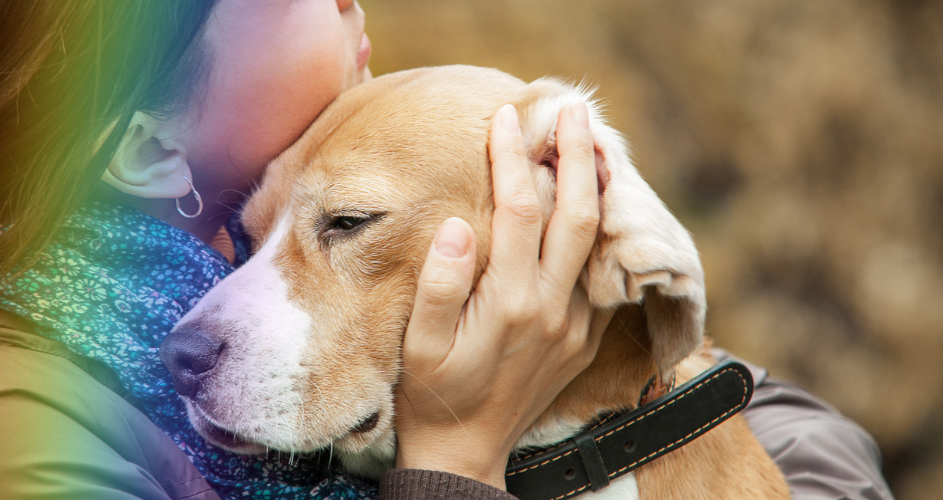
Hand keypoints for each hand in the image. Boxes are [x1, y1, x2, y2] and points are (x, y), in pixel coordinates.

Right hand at [394, 103, 607, 488]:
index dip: (513, 158)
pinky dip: (602, 231)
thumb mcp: (419, 345)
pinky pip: (602, 273)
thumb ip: (439, 285)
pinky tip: (595, 205)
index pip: (520, 210)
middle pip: (578, 214)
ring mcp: (576, 325)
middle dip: (576, 155)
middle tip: (573, 110)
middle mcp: (553, 309)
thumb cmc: (433, 394)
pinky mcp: (585, 338)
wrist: (467, 452)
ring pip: (599, 241)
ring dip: (599, 187)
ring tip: (595, 143)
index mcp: (510, 303)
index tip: (505, 119)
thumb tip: (458, 224)